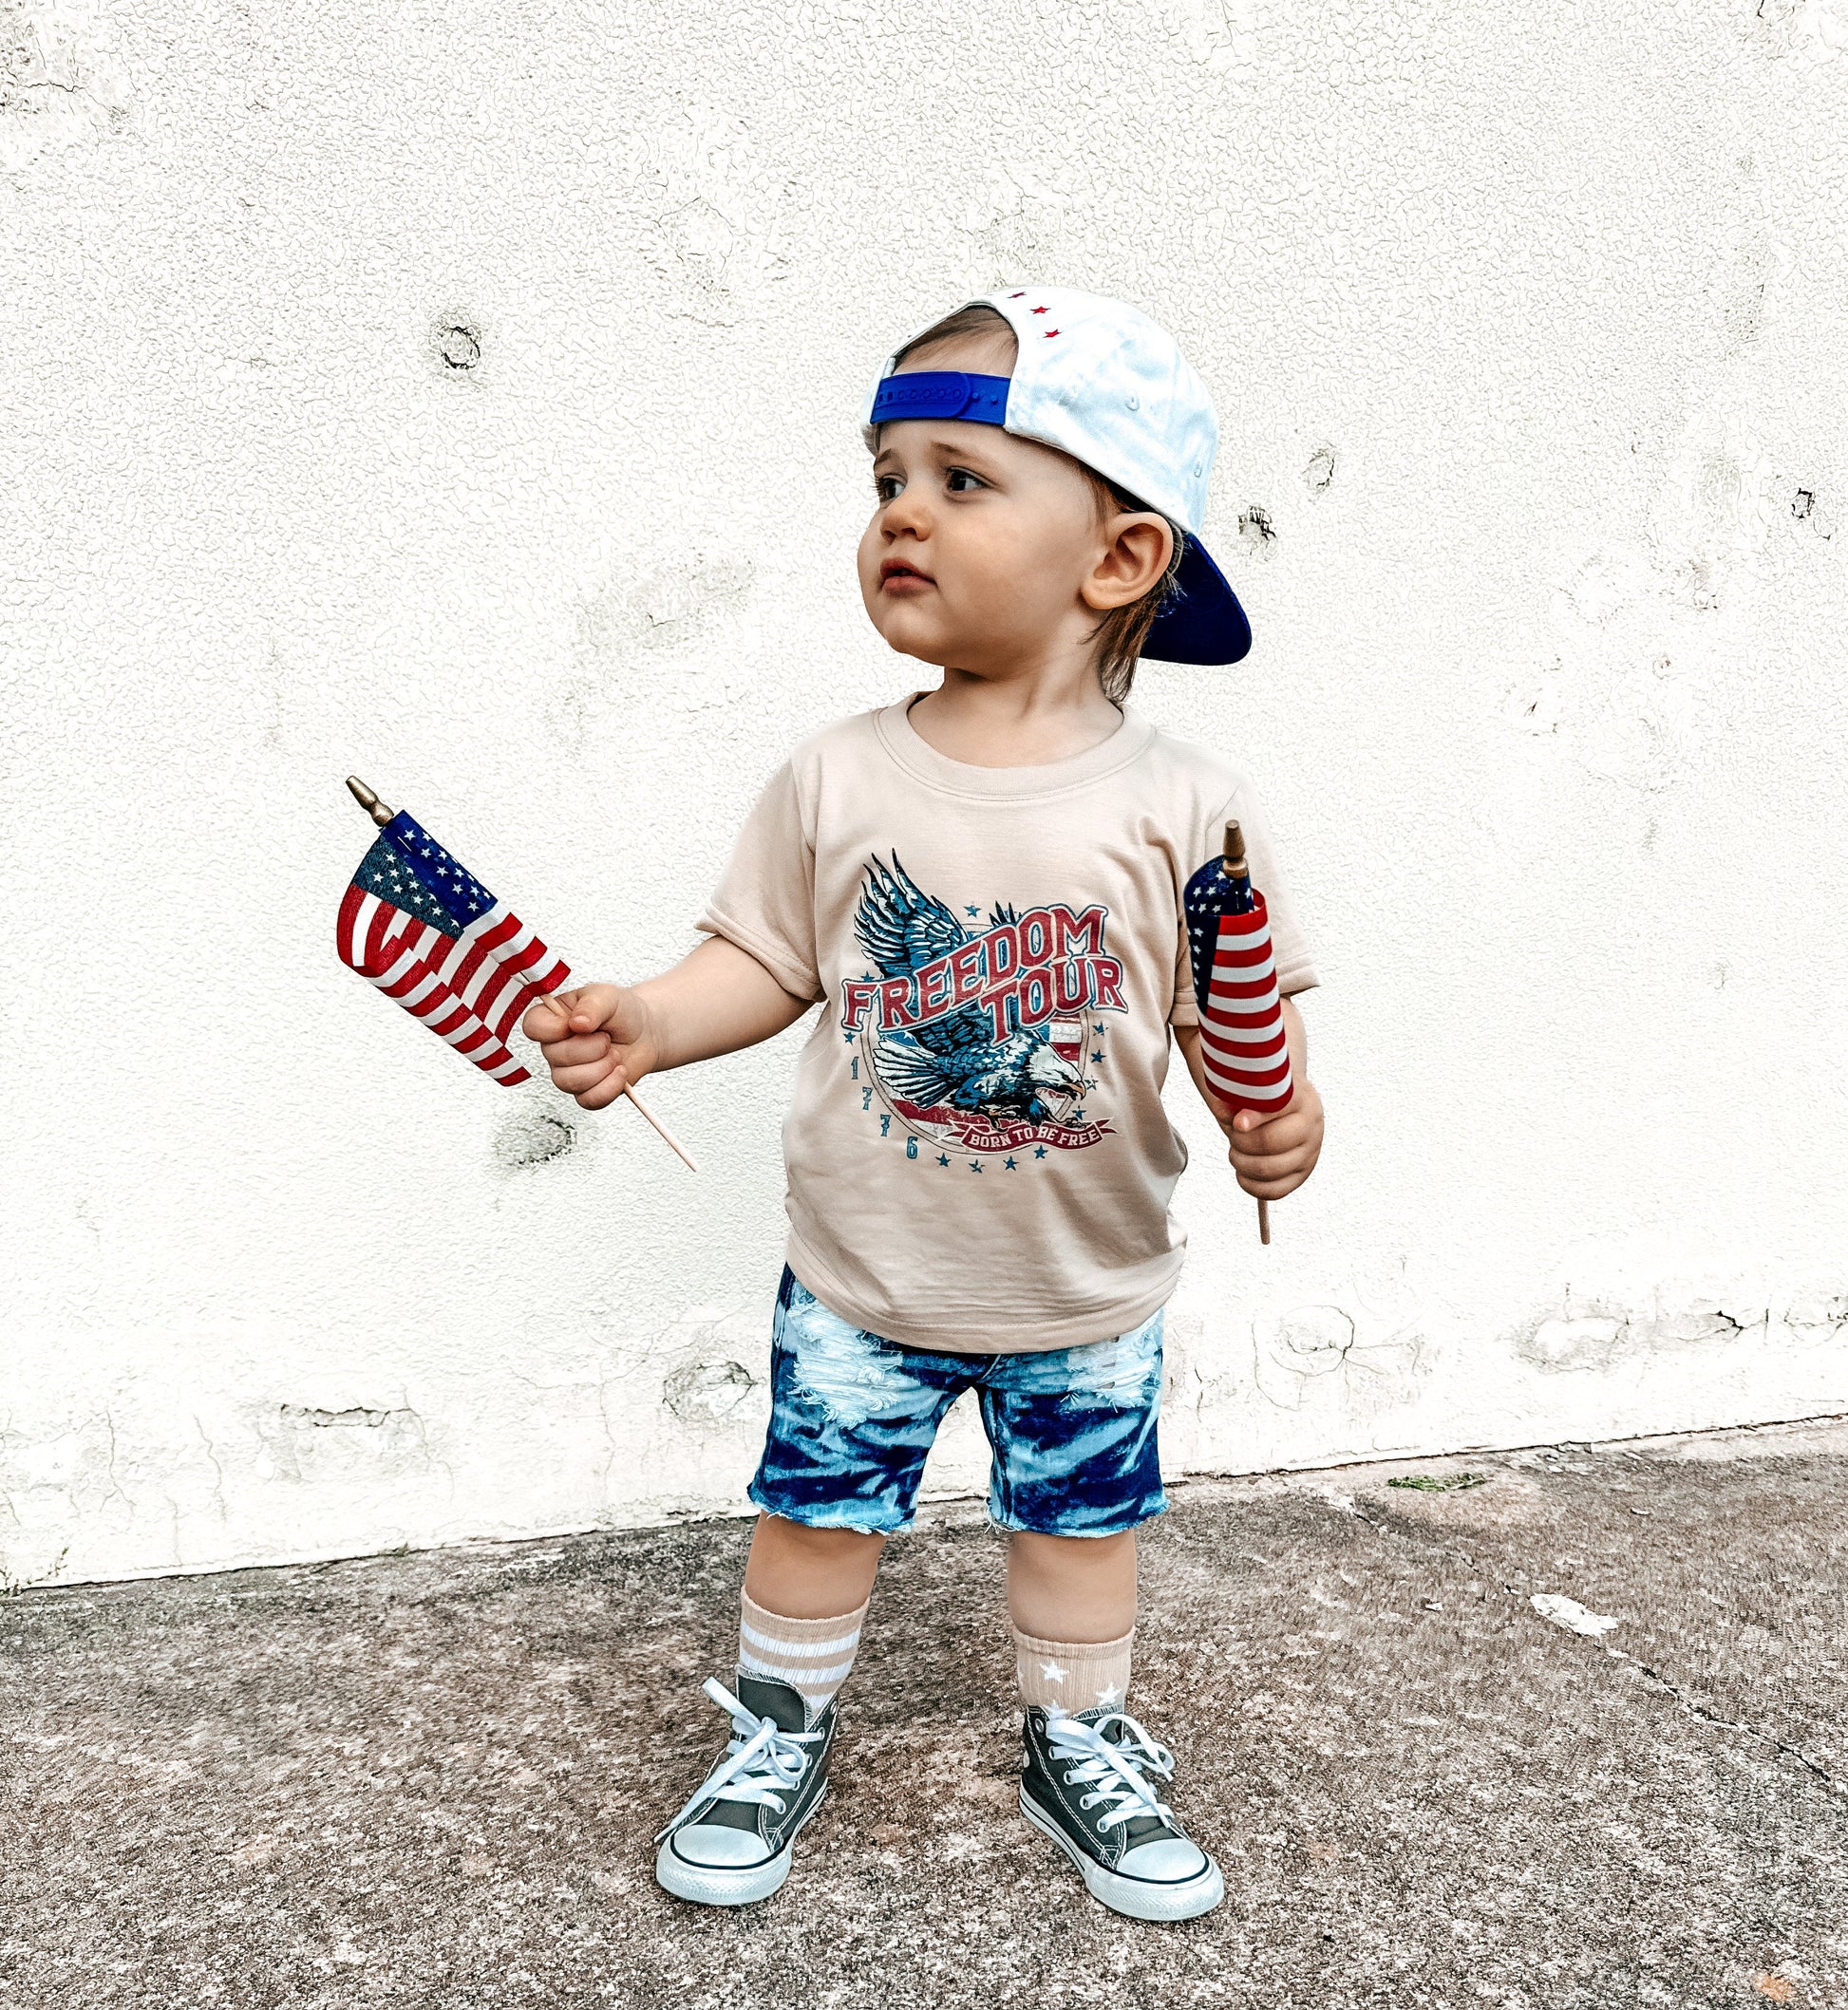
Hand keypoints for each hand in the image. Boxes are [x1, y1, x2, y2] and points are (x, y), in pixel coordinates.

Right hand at [520, 983, 660, 1109]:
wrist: (645, 1033)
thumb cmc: (621, 1012)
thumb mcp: (607, 996)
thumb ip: (591, 1005)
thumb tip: (577, 1023)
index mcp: (552, 1019)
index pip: (532, 1027)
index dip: (554, 1029)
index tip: (578, 1024)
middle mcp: (554, 1048)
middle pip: (557, 1057)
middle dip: (593, 1047)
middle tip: (607, 1038)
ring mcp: (567, 1073)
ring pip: (571, 1082)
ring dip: (603, 1067)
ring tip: (615, 1054)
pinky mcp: (585, 1092)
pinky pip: (588, 1100)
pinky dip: (610, 1087)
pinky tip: (620, 1071)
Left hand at [1218, 1076, 1323, 1202]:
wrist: (1291, 1106)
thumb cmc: (1269, 1096)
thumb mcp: (1255, 1088)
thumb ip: (1237, 1097)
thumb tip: (1221, 1111)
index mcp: (1300, 1098)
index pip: (1277, 1109)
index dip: (1253, 1118)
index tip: (1236, 1123)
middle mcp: (1310, 1127)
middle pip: (1269, 1142)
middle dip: (1240, 1141)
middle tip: (1233, 1135)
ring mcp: (1309, 1154)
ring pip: (1268, 1169)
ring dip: (1241, 1162)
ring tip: (1236, 1151)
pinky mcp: (1301, 1175)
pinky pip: (1273, 1191)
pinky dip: (1249, 1184)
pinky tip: (1242, 1171)